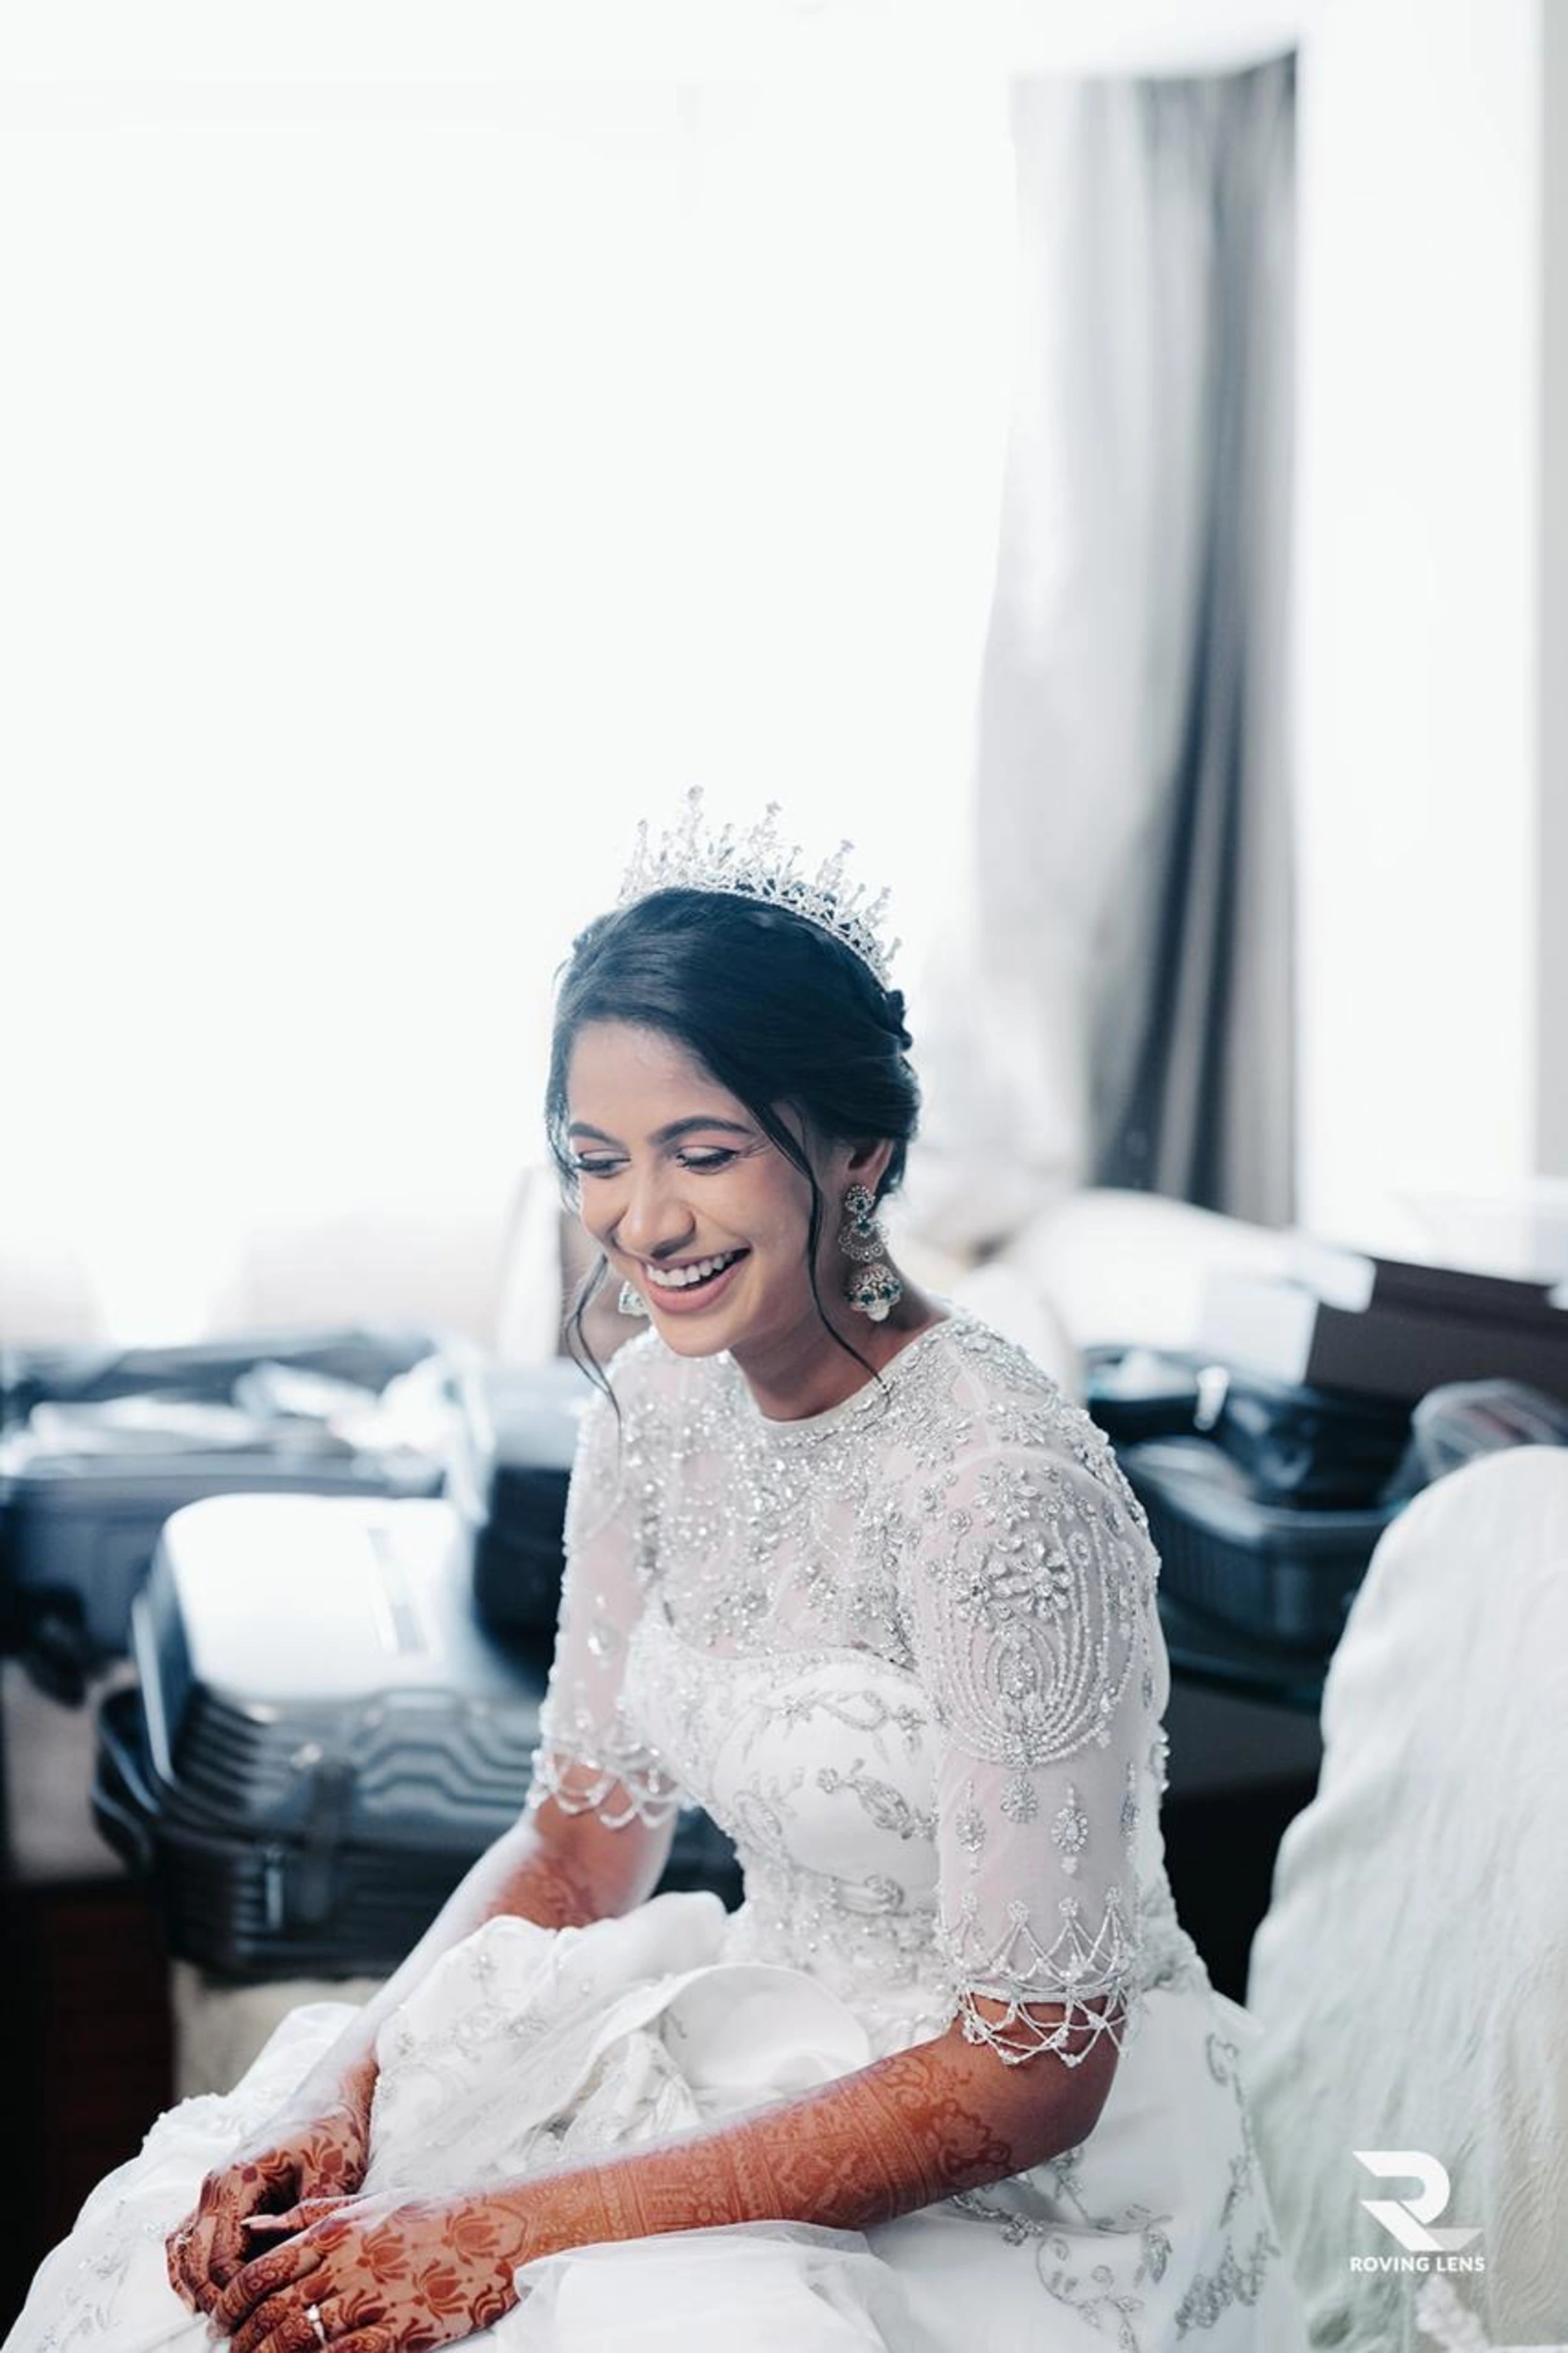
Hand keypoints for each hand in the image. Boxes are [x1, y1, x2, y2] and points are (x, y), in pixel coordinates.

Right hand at [166, 2092, 371, 2317]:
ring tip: (230, 2315)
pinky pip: (186, 2237)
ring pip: (183, 2252)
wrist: (329, 2099)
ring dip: (200, 2287)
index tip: (262, 2313)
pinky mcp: (217, 2193)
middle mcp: (214, 2184)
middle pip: (196, 2262)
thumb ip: (299, 2226)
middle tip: (245, 2326)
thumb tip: (277, 2273)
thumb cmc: (334, 2137)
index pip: (221, 2258)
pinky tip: (206, 2294)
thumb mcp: (329, 2181)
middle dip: (217, 2299)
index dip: (238, 2294)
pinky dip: (189, 2268)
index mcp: (237, 2179)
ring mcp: (211, 2188)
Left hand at [215, 2190, 525, 2352]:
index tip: (218, 2322)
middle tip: (230, 2352)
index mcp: (333, 2229)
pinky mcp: (397, 2330)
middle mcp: (345, 2262)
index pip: (261, 2271)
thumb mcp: (365, 2201)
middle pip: (272, 2310)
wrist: (491, 2230)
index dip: (230, 2303)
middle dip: (241, 2339)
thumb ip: (305, 2216)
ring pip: (298, 2338)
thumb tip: (252, 2226)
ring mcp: (371, 2297)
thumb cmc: (426, 2214)